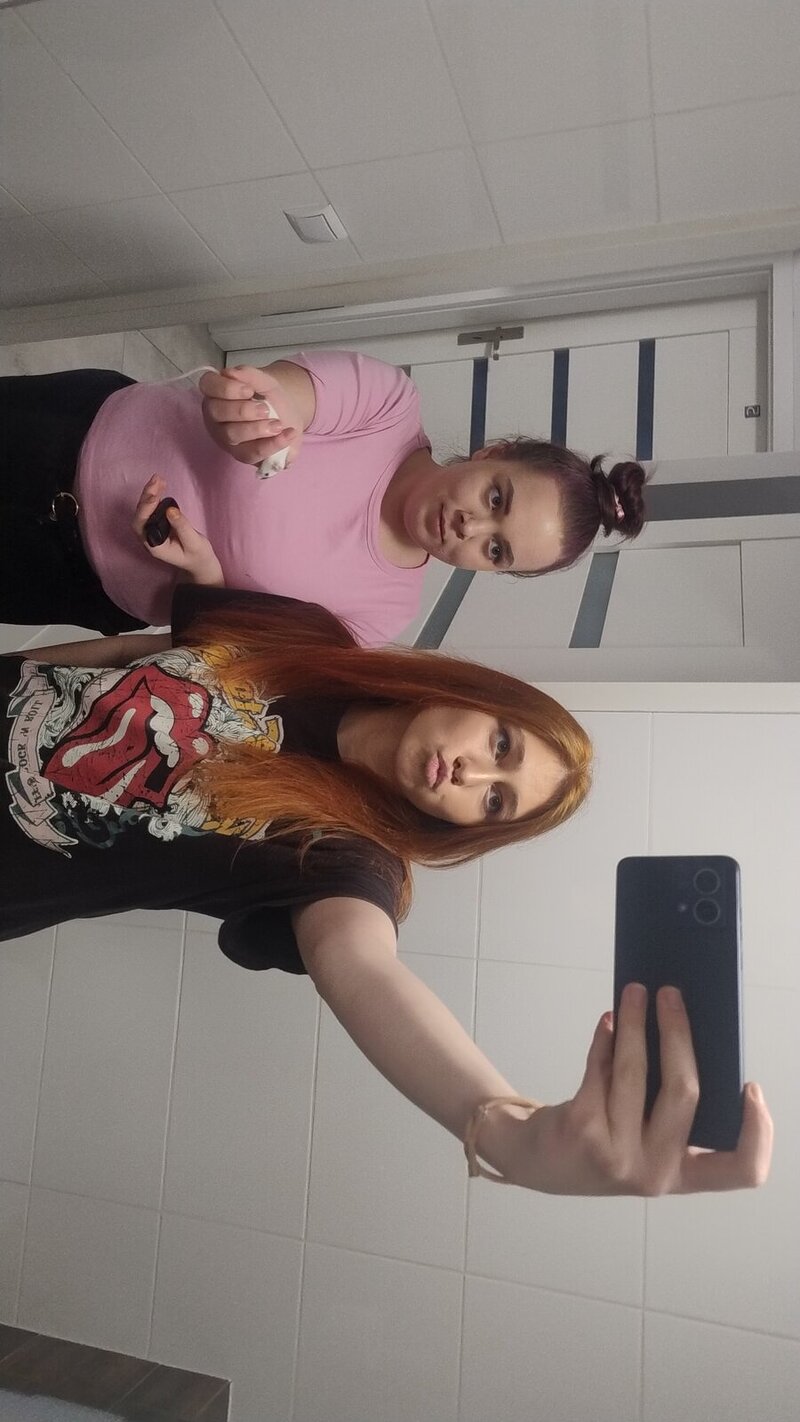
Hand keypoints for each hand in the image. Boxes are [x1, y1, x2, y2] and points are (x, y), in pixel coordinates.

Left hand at [133, 476, 223, 586]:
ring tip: (158, 479)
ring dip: (150, 493)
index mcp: (155, 546)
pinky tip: (161, 485)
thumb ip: (182, 527)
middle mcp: (149, 538)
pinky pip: (152, 508)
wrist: (200, 562)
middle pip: (141, 514)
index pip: (142, 525)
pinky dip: (155, 496)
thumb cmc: (197, 555)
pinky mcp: (158, 524)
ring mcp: (152, 530)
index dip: (145, 510)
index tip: (154, 497)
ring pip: (145, 509)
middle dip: (147, 496)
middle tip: (156, 481)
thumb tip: (171, 509)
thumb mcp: (194, 542)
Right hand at [199, 365, 300, 467]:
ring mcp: (225, 437)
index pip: (208, 385)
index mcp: (216, 392)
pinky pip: (251, 453)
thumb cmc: (269, 397)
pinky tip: (288, 435)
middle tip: (266, 409)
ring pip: (232, 434)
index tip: (249, 390)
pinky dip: (272, 445)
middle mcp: (215, 415)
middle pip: (217, 412)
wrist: (287, 417)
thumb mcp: (265, 382)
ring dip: (256, 429)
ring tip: (278, 424)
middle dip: (243, 410)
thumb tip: (230, 373)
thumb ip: (250, 375)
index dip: (226, 388)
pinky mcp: (241, 455)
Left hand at [494, 984, 772, 1195]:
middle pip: (685, 1092)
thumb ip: (667, 1107)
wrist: (538, 1161)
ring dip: (636, 1022)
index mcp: (682, 1174)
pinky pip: (600, 1069)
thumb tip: (681, 1028)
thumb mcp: (644, 1139)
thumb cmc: (602, 1138)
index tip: (750, 1086)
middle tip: (672, 994)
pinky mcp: (582, 1130)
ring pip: (636, 1071)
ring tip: (635, 992)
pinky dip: (605, 1039)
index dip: (759, 1131)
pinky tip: (608, 1021)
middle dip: (679, 1033)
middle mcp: (655, 1172)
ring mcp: (617, 1154)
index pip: (742, 1170)